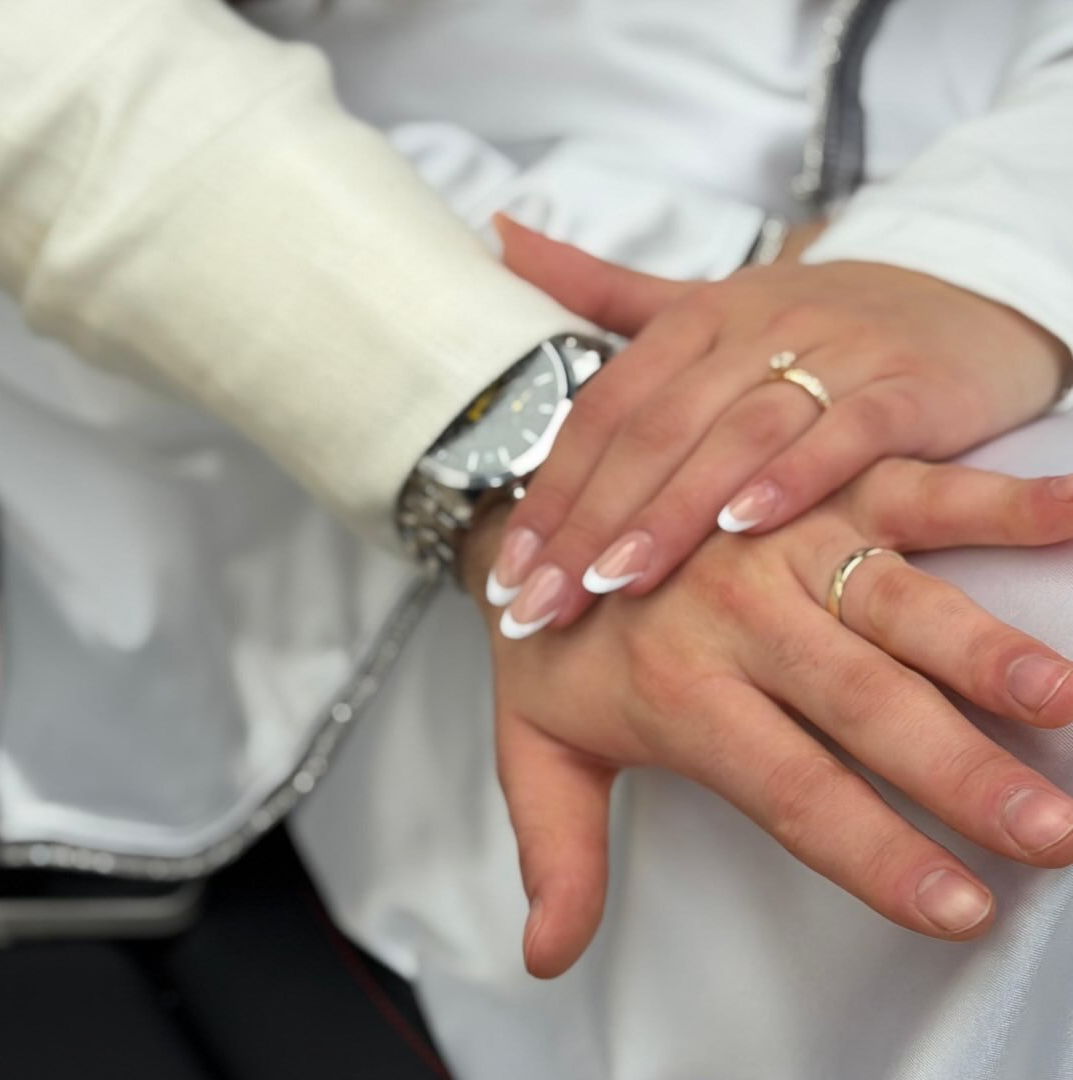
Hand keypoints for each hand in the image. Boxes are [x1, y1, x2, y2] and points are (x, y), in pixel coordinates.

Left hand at [462, 461, 1072, 977]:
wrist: (534, 515)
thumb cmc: (557, 644)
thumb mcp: (536, 749)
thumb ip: (556, 852)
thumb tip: (547, 957)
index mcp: (677, 690)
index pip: (789, 789)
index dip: (873, 852)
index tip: (961, 909)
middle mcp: (736, 613)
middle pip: (860, 705)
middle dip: (960, 772)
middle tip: (1056, 831)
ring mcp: (781, 539)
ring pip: (894, 599)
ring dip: (984, 648)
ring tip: (1062, 695)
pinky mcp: (815, 484)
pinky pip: (908, 489)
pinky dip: (993, 501)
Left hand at [486, 217, 1070, 638]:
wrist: (959, 291)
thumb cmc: (806, 321)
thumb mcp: (700, 302)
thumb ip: (601, 289)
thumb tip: (496, 232)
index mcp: (690, 319)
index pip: (601, 411)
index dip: (550, 492)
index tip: (510, 573)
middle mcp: (751, 329)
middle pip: (653, 431)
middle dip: (590, 524)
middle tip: (543, 603)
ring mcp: (831, 354)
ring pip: (735, 436)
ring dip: (672, 513)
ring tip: (616, 583)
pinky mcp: (905, 386)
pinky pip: (846, 433)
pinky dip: (795, 478)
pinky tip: (747, 526)